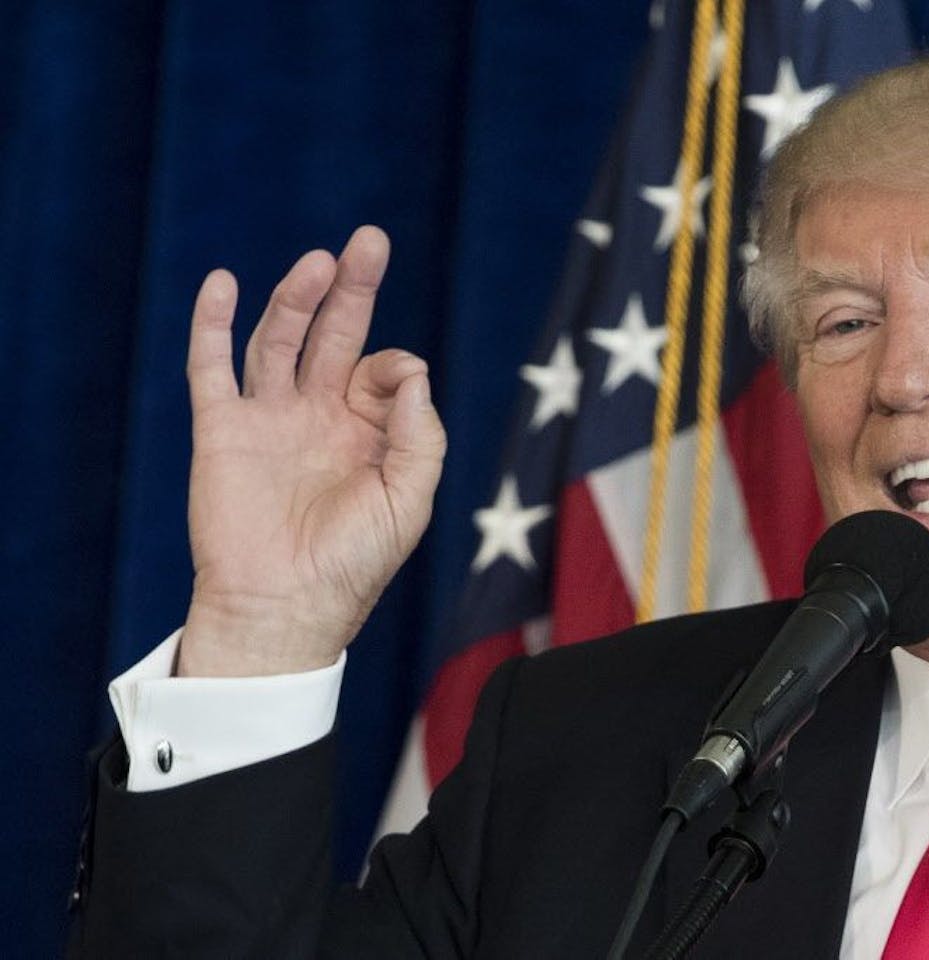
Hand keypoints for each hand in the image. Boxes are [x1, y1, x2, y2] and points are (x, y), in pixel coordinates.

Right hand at [178, 226, 445, 675]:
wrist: (284, 608)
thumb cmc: (353, 565)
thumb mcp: (408, 502)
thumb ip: (420, 436)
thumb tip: (412, 370)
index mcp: (368, 432)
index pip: (384, 370)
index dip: (393, 368)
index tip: (391, 391)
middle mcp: (318, 415)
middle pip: (335, 334)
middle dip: (353, 288)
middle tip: (370, 240)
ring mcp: (269, 419)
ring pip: (280, 340)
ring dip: (297, 298)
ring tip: (318, 261)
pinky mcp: (221, 430)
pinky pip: (212, 368)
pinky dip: (214, 326)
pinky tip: (223, 283)